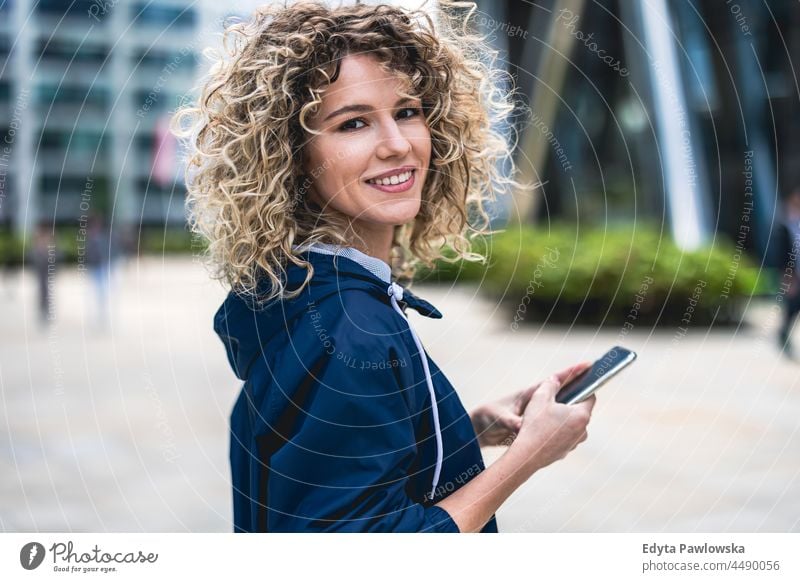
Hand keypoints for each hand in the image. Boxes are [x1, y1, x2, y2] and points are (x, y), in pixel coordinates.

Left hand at [470, 361, 591, 446]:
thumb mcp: (498, 417)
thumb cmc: (488, 417)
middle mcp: (538, 402)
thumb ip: (510, 421)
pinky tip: (574, 435)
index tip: (590, 364)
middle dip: (582, 390)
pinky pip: (557, 426)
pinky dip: (566, 429)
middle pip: (565, 394)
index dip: (573, 372)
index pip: (555, 380)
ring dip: (575, 412)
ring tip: (588, 416)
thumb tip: (519, 427)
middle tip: (598, 385)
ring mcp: (540, 415)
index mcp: (530, 394)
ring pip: (563, 411)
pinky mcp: (538, 428)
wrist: (481, 429)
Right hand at [512, 371, 596, 474]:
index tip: (574, 385)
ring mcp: (575, 442)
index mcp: (581, 415)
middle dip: (569, 404)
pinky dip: (557, 431)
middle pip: (581, 411)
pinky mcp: (566, 451)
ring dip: (563, 419)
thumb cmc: (535, 425)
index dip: (582, 388)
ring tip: (546, 415)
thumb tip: (555, 380)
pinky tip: (543, 429)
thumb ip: (550, 384)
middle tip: (554, 399)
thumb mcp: (540, 397)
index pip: (590, 396)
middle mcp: (583, 430)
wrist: (527, 454)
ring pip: (572, 425)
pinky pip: (565, 436)